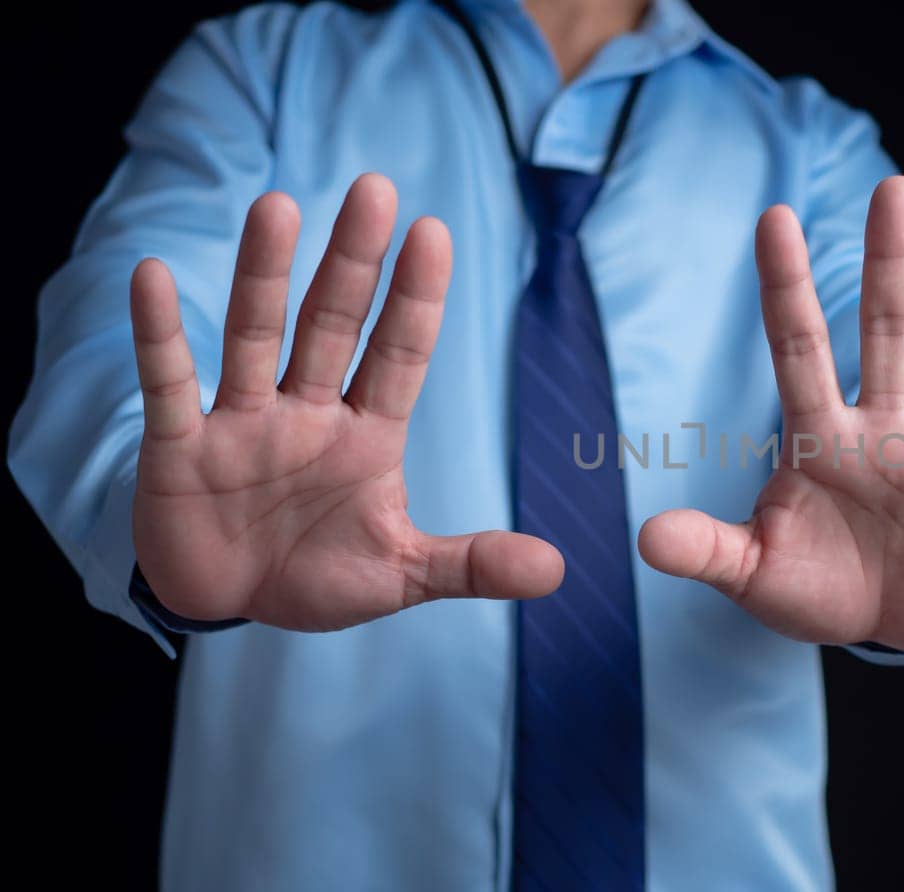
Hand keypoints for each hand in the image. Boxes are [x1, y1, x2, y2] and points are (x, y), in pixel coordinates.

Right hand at [130, 174, 562, 631]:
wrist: (227, 602)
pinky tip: (152, 275)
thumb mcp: (401, 575)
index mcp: (368, 434)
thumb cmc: (317, 573)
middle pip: (334, 325)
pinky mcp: (179, 449)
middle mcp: (308, 412)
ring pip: (255, 336)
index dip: (415, 299)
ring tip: (277, 207)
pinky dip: (160, 335)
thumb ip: (472, 565)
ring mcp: (242, 423)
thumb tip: (558, 570)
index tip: (434, 232)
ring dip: (263, 275)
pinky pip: (168, 385)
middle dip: (353, 263)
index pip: (400, 355)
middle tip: (374, 188)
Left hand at [638, 176, 903, 651]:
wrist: (891, 629)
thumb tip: (645, 540)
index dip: (786, 286)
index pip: (798, 348)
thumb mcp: (756, 575)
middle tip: (895, 185)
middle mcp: (882, 427)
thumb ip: (710, 551)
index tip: (773, 217)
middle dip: (888, 261)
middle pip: (885, 330)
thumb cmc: (816, 590)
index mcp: (820, 438)